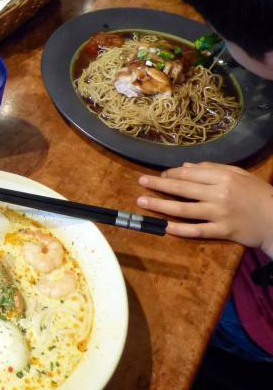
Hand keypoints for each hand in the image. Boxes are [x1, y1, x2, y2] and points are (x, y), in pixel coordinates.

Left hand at [138, 162, 272, 256]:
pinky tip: (165, 227)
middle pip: (182, 189)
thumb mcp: (239, 174)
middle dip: (158, 184)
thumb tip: (185, 167)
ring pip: (184, 209)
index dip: (171, 174)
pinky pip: (197, 231)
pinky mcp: (223, 232)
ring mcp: (220, 214)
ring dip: (160, 205)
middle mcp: (219, 194)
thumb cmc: (258, 194)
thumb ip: (212, 168)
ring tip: (142, 201)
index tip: (159, 175)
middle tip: (141, 182)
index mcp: (223, 177)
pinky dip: (180, 229)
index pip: (189, 174)